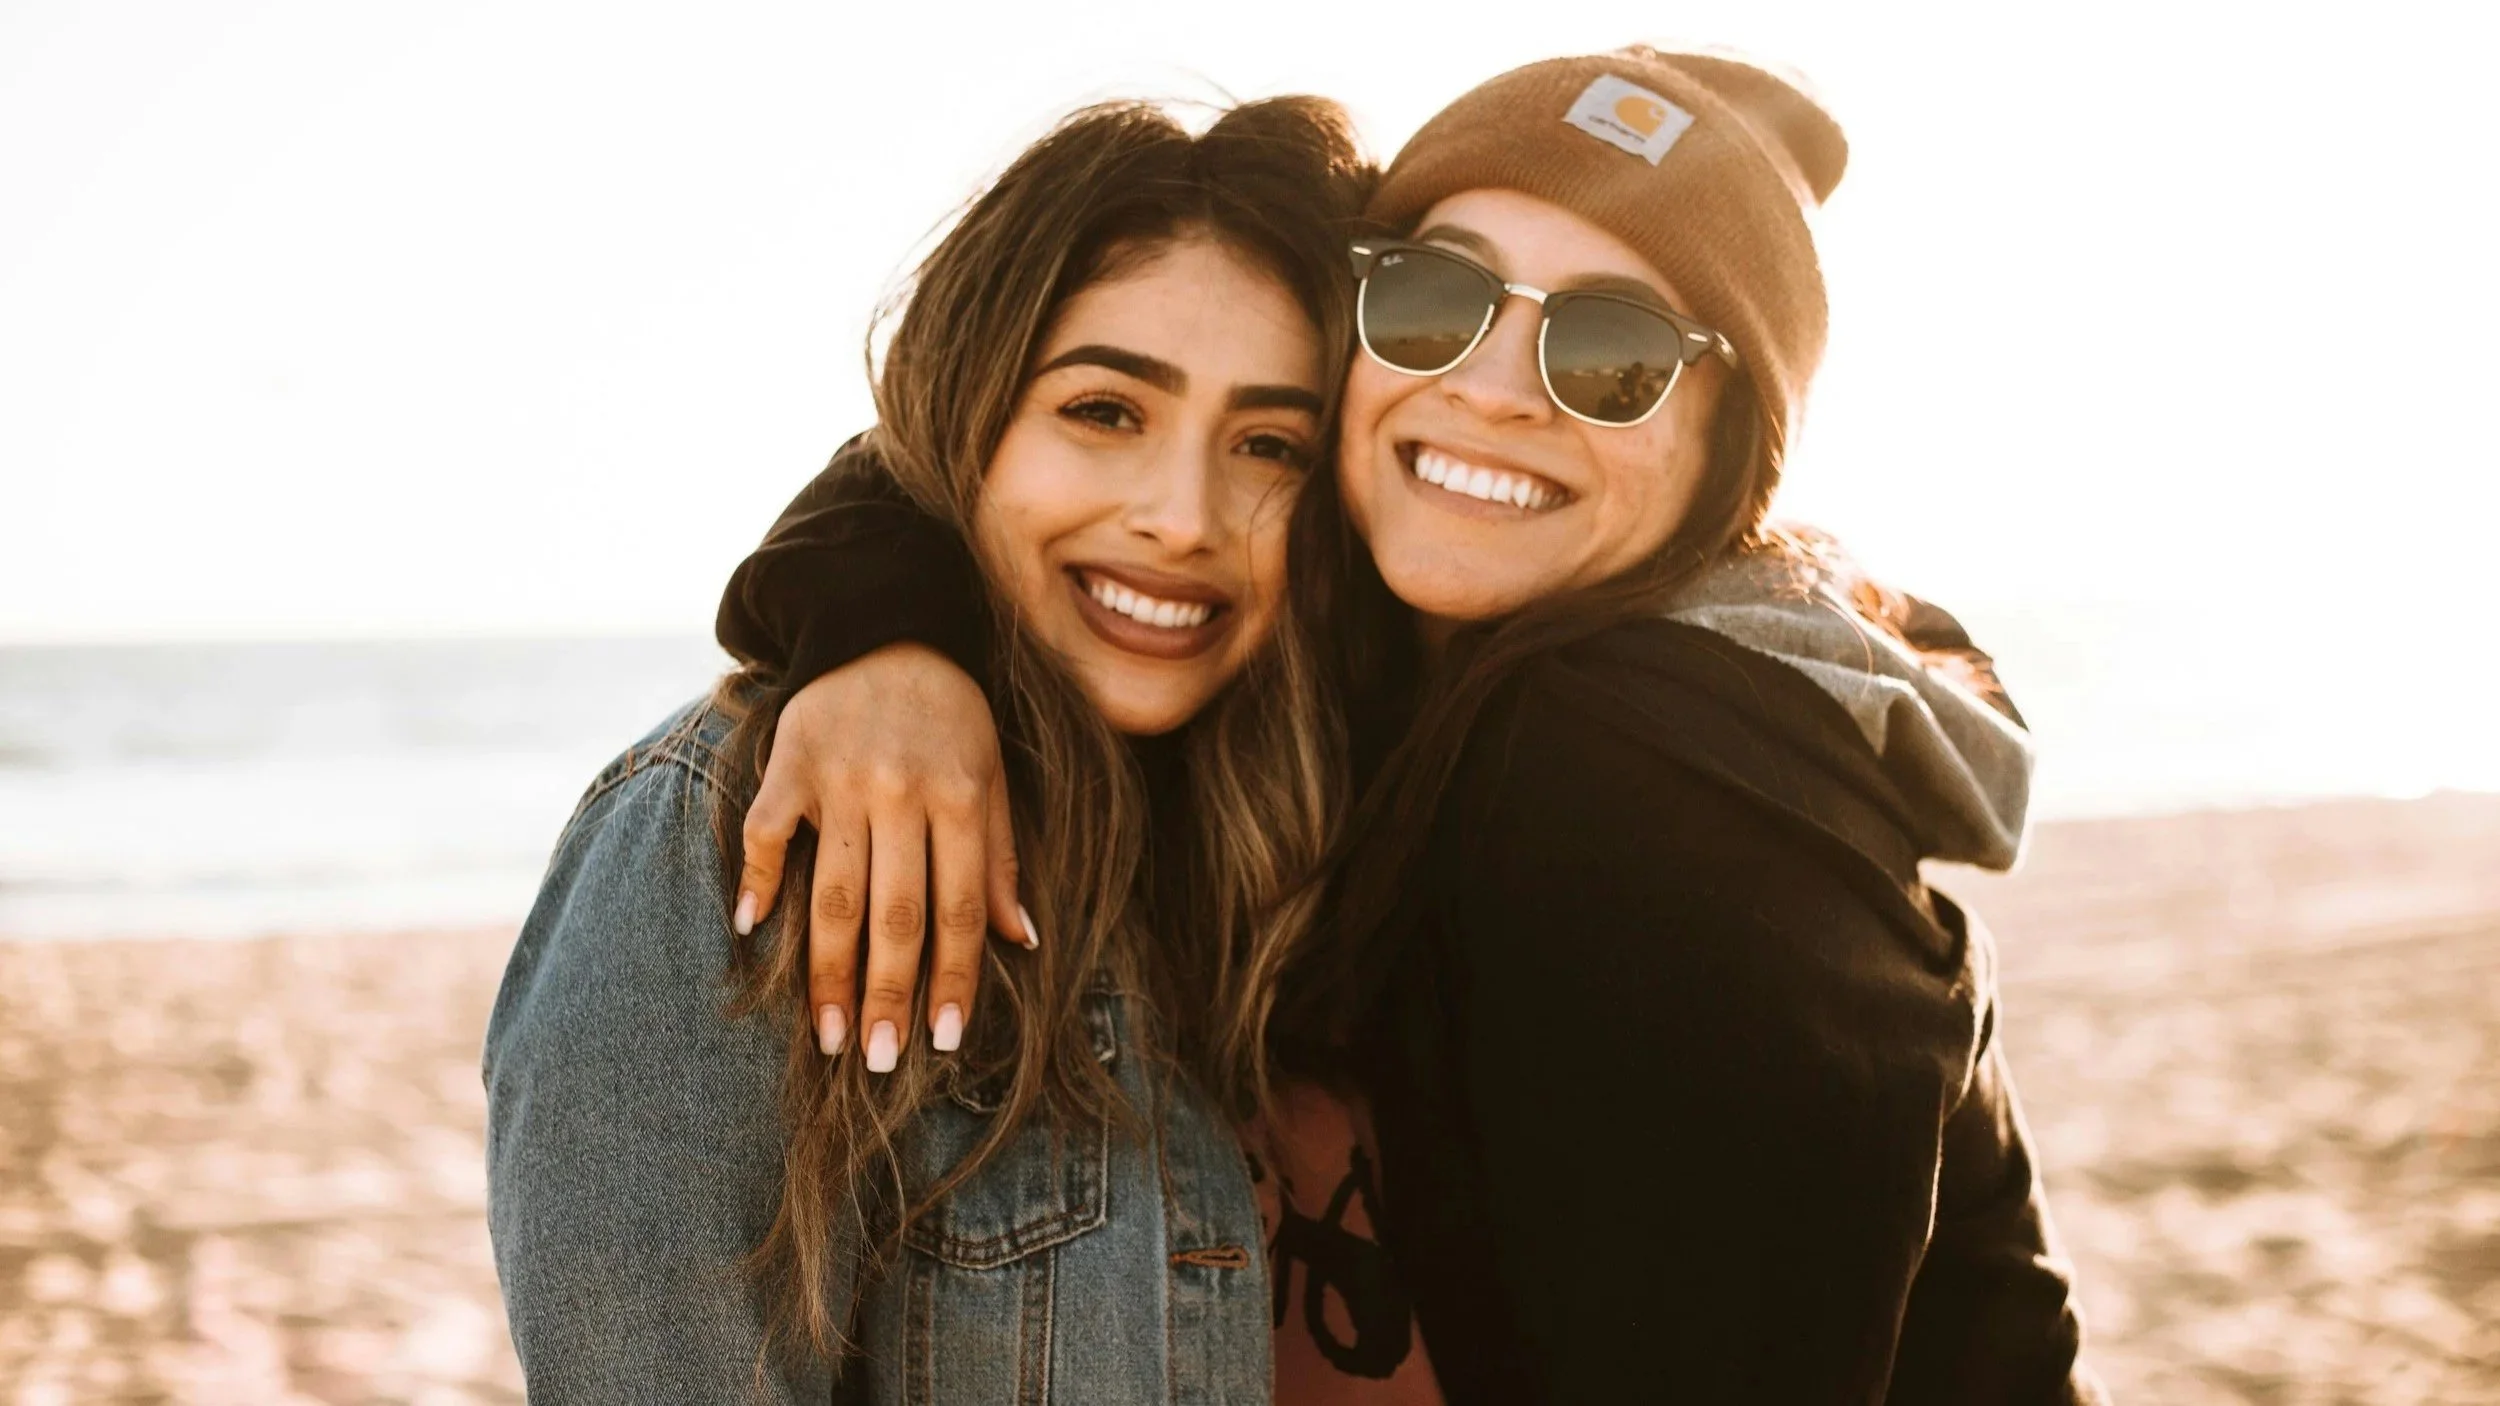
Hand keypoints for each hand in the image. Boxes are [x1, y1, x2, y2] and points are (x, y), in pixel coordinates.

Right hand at [733, 643, 1032, 1071]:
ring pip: (831, 891)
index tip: (944, 1040)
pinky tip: (752, 931)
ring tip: (826, 1034)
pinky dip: (755, 879)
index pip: (958, 908)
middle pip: (893, 913)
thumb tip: (1021, 941)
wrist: (883, 627)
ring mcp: (839, 779)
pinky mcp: (788, 764)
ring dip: (827, 970)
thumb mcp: (990, 774)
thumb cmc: (948, 714)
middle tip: (879, 1061)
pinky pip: (765, 831)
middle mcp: (900, 793)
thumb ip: (1000, 857)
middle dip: (887, 995)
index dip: (953, 978)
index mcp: (958, 797)